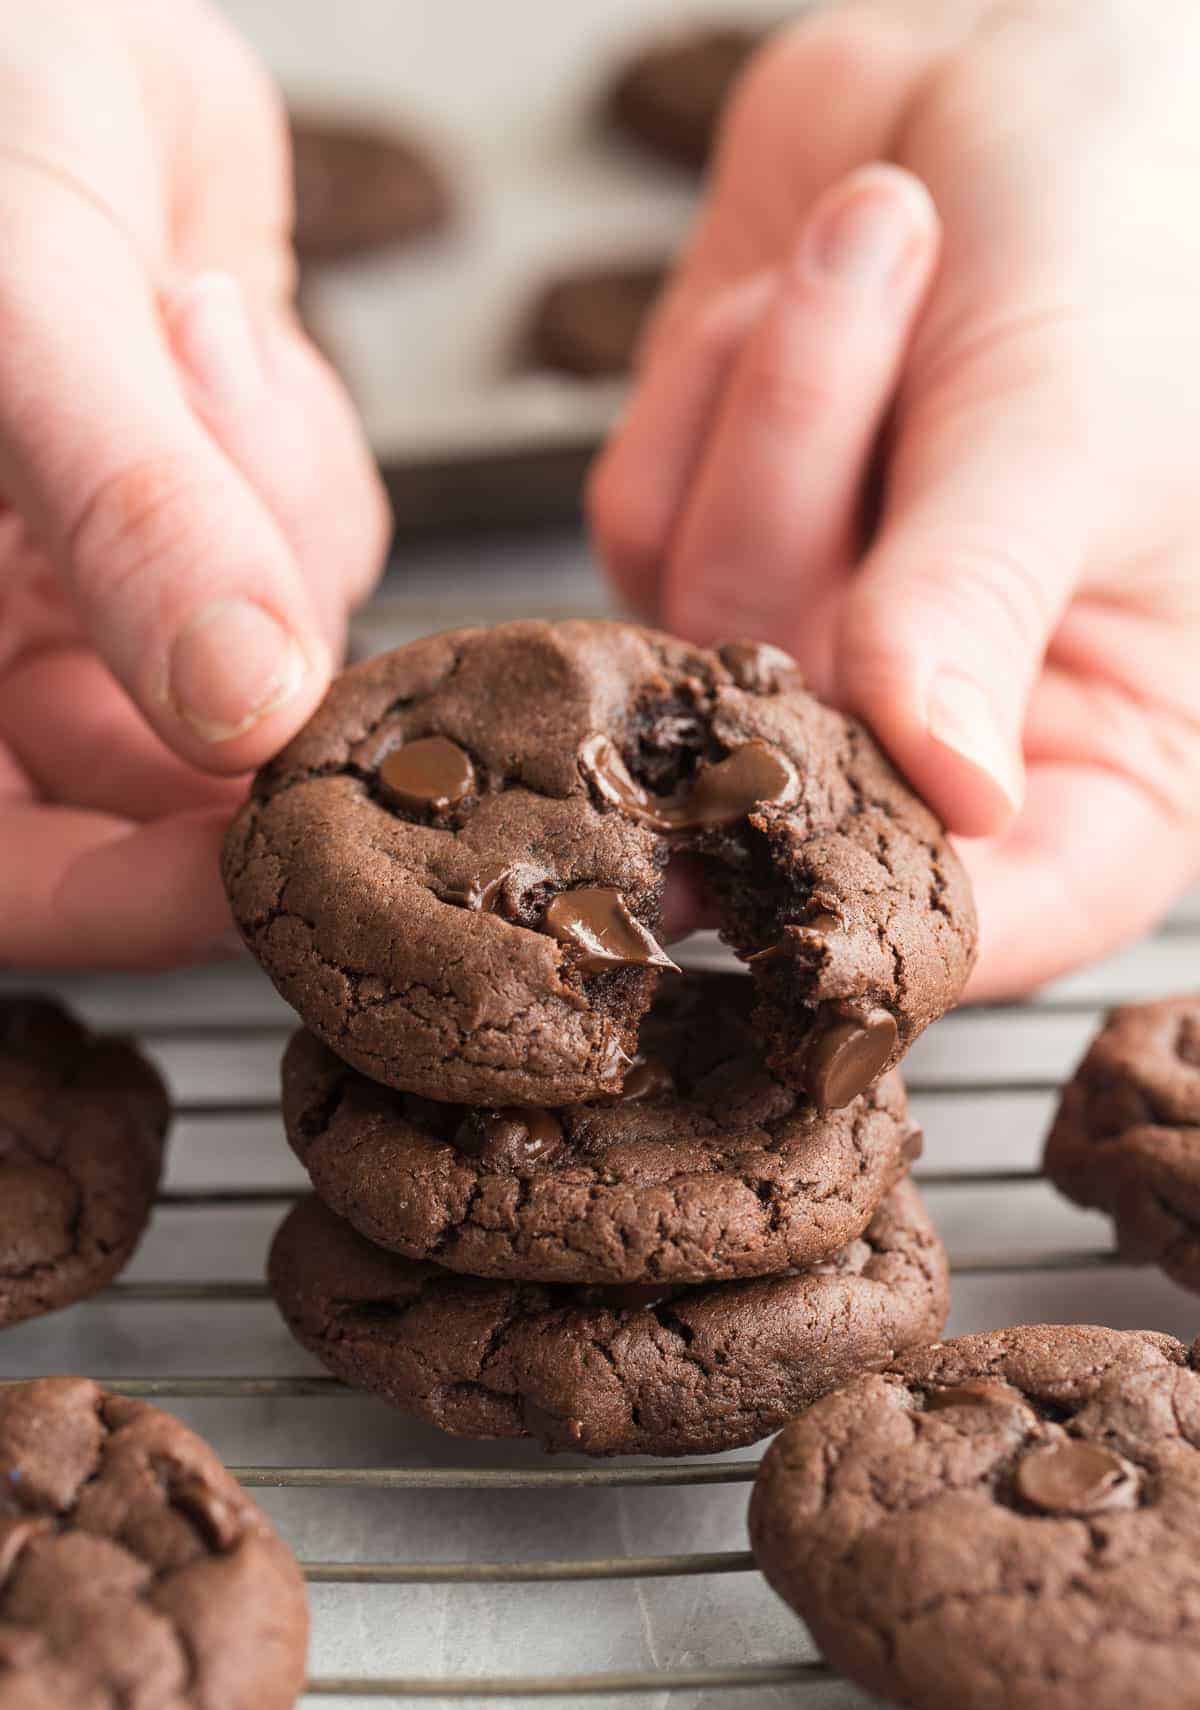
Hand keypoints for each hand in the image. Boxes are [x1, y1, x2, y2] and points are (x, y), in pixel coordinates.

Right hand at [0, 0, 387, 966]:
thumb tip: (244, 703)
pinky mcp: (222, 508)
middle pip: (163, 786)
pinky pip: (325, 547)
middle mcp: (8, 641)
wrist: (25, 12)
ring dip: (268, 507)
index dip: (137, 898)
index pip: (19, 872)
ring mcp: (117, 581)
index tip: (264, 848)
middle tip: (304, 607)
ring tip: (184, 318)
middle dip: (250, 690)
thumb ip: (130, 510)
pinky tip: (217, 311)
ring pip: (276, 662)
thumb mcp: (17, 306)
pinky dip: (305, 447)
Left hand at [591, 0, 1199, 996]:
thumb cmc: (1136, 241)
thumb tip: (946, 790)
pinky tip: (821, 279)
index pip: (991, 918)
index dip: (894, 904)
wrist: (1025, 64)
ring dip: (783, 407)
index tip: (823, 831)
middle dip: (827, 515)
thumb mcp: (1071, 429)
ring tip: (892, 241)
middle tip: (918, 325)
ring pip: (698, 627)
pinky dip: (714, 379)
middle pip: (796, 765)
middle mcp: (944, 725)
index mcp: (1100, 751)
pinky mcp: (710, 541)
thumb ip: (976, 608)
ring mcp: (811, 638)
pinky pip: (640, 516)